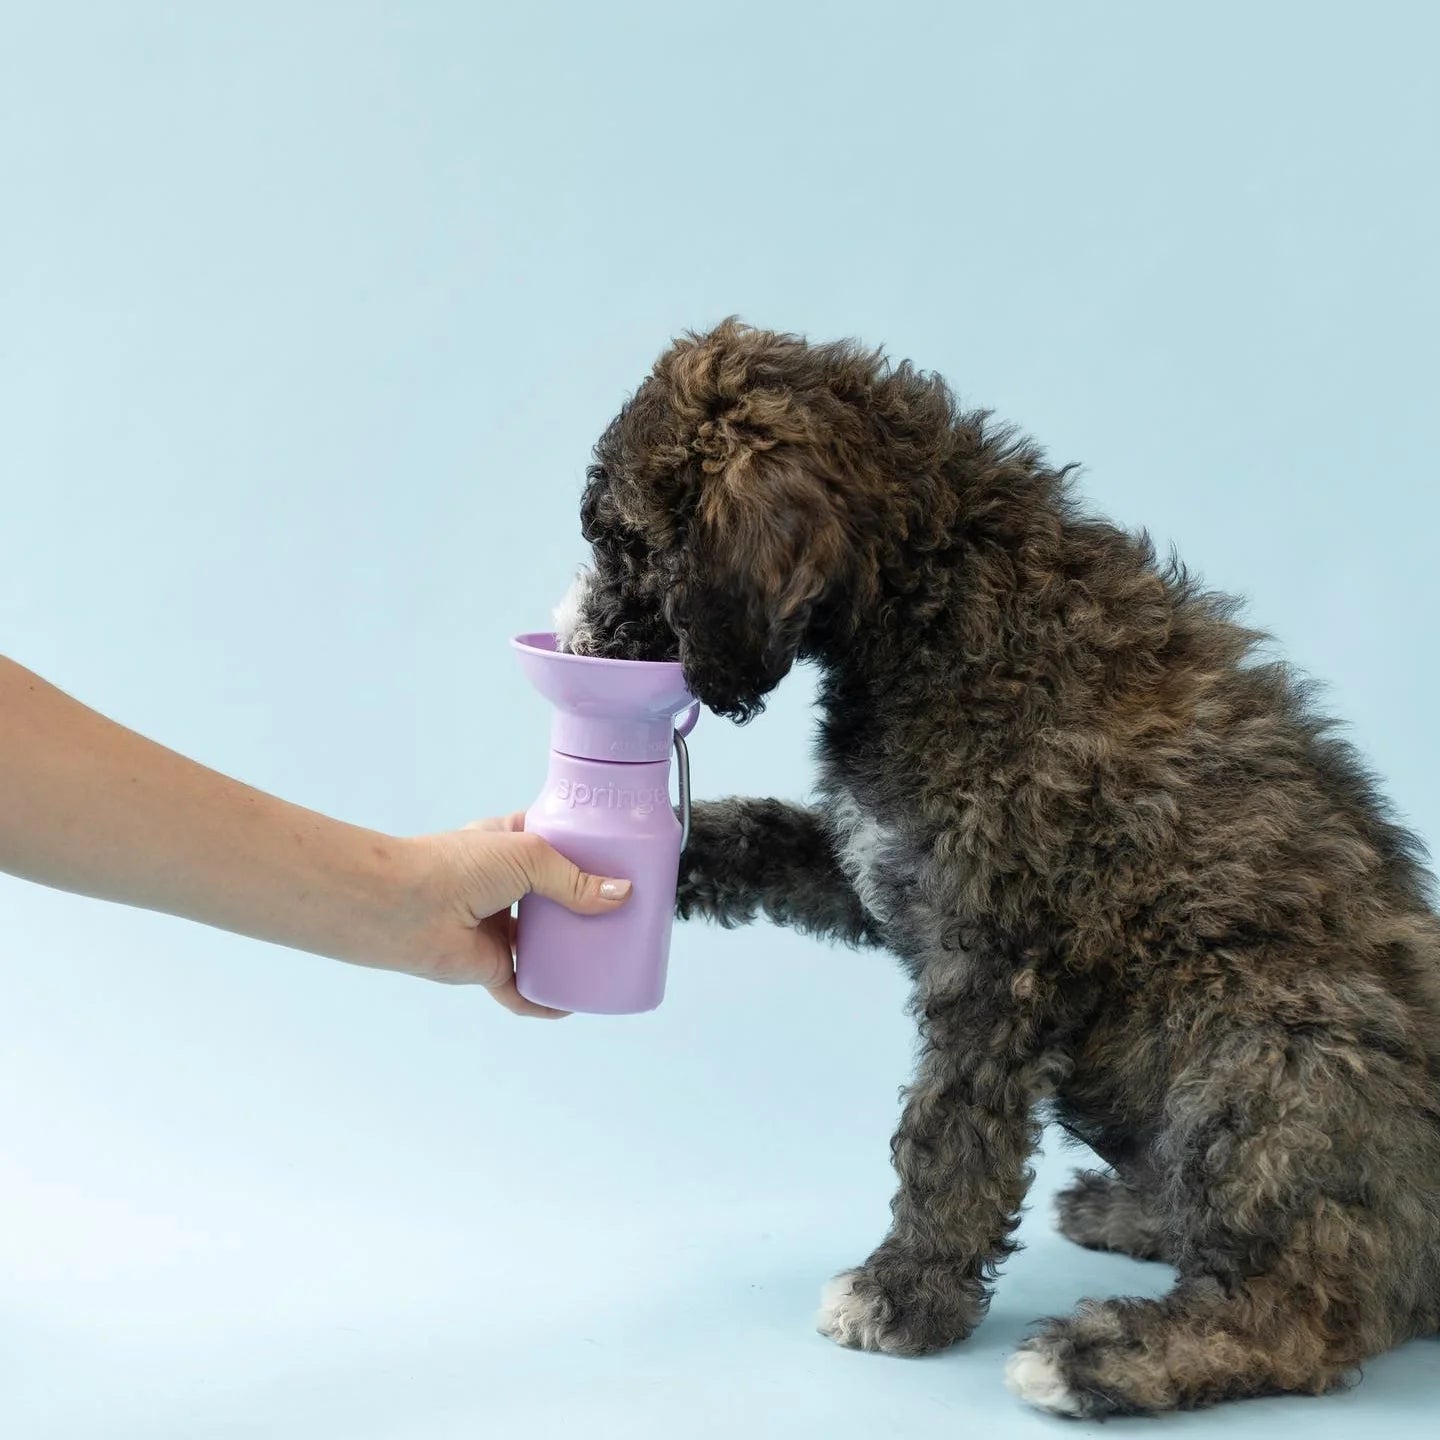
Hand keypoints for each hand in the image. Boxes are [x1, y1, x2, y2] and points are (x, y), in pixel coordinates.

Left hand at [387, 813, 631, 1016]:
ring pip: (544, 944)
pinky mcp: (490, 965)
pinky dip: (546, 999)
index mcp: (510, 843)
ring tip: (611, 957)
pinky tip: (572, 1005)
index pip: (557, 843)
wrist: (403, 908)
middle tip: (627, 913)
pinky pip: (524, 988)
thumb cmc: (458, 866)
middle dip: (589, 906)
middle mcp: (506, 885)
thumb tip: (620, 896)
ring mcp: (498, 926)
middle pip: (558, 897)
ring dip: (572, 952)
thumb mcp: (527, 855)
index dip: (587, 851)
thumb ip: (574, 879)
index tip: (622, 860)